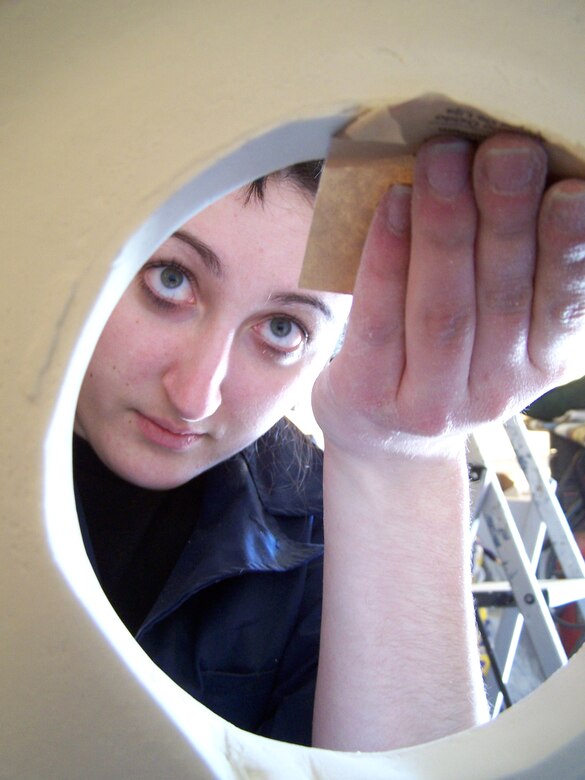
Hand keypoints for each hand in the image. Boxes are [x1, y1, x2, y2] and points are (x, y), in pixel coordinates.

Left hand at [312, 133, 584, 459]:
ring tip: (444, 159)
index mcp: (542, 363)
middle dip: (506, 217)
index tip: (569, 186)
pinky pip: (379, 322)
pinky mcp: (372, 395)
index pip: (560, 304)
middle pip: (502, 296)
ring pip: (444, 307)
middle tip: (505, 149)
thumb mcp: (501, 330)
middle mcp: (495, 388)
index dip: (567, 246)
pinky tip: (393, 205)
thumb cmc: (446, 358)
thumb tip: (524, 174)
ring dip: (445, 227)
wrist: (386, 435)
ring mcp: (432, 400)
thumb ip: (517, 271)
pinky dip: (387, 259)